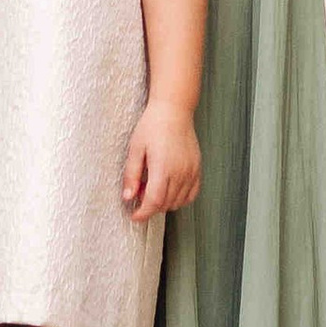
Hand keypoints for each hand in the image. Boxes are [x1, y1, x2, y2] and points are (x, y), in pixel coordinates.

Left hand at [123, 98, 201, 219]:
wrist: (174, 110)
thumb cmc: (152, 125)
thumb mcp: (135, 148)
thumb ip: (131, 175)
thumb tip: (128, 197)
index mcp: (163, 168)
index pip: (154, 202)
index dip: (143, 213)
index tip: (134, 216)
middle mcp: (180, 172)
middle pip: (165, 204)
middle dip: (150, 206)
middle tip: (140, 191)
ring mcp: (191, 171)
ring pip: (178, 201)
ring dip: (164, 202)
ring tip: (153, 185)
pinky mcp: (197, 168)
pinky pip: (191, 194)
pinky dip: (180, 198)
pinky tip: (169, 188)